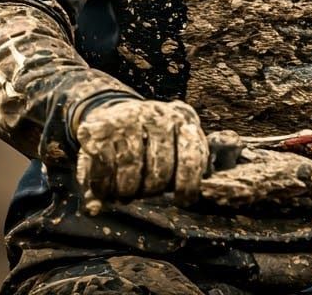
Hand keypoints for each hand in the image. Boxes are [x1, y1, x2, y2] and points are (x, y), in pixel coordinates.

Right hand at [75, 99, 208, 205]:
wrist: (117, 111)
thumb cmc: (156, 139)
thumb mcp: (180, 144)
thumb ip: (194, 165)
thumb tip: (211, 174)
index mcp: (183, 121)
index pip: (193, 156)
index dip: (189, 185)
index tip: (183, 200)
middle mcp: (158, 116)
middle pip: (160, 174)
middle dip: (152, 191)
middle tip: (145, 190)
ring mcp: (129, 121)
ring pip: (131, 176)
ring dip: (127, 192)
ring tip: (126, 188)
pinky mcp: (100, 130)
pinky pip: (103, 172)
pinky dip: (103, 187)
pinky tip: (105, 184)